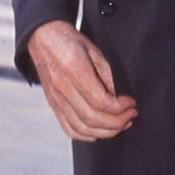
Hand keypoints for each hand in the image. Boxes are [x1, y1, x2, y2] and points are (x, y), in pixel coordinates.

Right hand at [27, 20, 136, 142]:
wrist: (42, 38)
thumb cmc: (70, 41)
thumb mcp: (94, 50)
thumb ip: (107, 74)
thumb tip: (119, 97)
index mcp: (74, 70)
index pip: (100, 100)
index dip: (119, 107)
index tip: (131, 103)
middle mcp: (62, 88)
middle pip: (92, 118)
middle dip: (117, 123)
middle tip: (130, 115)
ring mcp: (55, 99)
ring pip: (82, 128)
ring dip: (105, 132)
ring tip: (120, 124)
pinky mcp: (53, 105)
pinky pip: (69, 129)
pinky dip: (87, 135)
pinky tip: (100, 131)